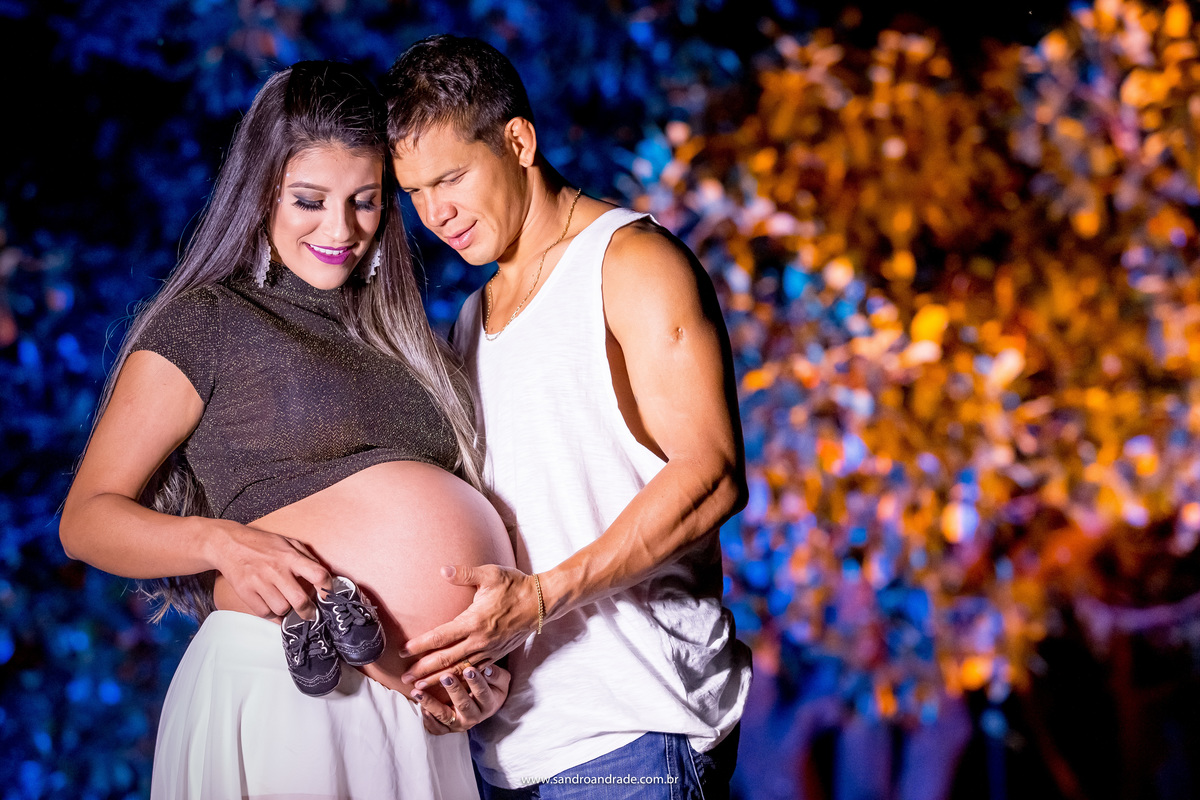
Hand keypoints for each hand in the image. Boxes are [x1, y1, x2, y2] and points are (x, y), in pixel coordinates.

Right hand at [205, 520, 331, 617]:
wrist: (229, 544)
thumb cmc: (262, 544)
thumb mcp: (288, 542)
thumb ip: (306, 557)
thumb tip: (323, 575)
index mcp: (290, 557)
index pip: (318, 575)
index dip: (328, 589)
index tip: (328, 597)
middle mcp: (276, 570)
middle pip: (300, 600)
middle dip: (309, 612)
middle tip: (310, 614)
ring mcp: (259, 582)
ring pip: (282, 609)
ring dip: (287, 611)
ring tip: (286, 605)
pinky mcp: (245, 592)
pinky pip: (264, 613)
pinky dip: (271, 614)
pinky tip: (272, 606)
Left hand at [400, 564, 539, 683]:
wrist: (541, 603)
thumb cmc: (515, 586)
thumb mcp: (490, 574)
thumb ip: (464, 573)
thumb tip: (442, 570)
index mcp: (475, 620)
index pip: (441, 636)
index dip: (421, 645)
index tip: (404, 651)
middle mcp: (480, 640)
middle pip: (446, 659)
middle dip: (423, 670)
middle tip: (404, 678)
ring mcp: (488, 651)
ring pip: (458, 671)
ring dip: (437, 680)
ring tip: (419, 689)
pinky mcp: (496, 656)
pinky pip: (473, 673)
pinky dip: (458, 681)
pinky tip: (447, 687)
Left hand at [413, 663, 510, 734]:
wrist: (483, 702)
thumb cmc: (491, 686)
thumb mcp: (500, 680)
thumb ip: (495, 674)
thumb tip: (487, 668)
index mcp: (489, 704)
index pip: (483, 693)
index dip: (476, 682)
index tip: (469, 669)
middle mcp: (474, 717)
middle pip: (464, 705)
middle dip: (454, 690)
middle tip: (445, 676)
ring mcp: (459, 724)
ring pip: (445, 716)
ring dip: (431, 703)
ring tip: (418, 691)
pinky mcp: (447, 728)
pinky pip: (436, 728)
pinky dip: (428, 719)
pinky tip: (420, 706)